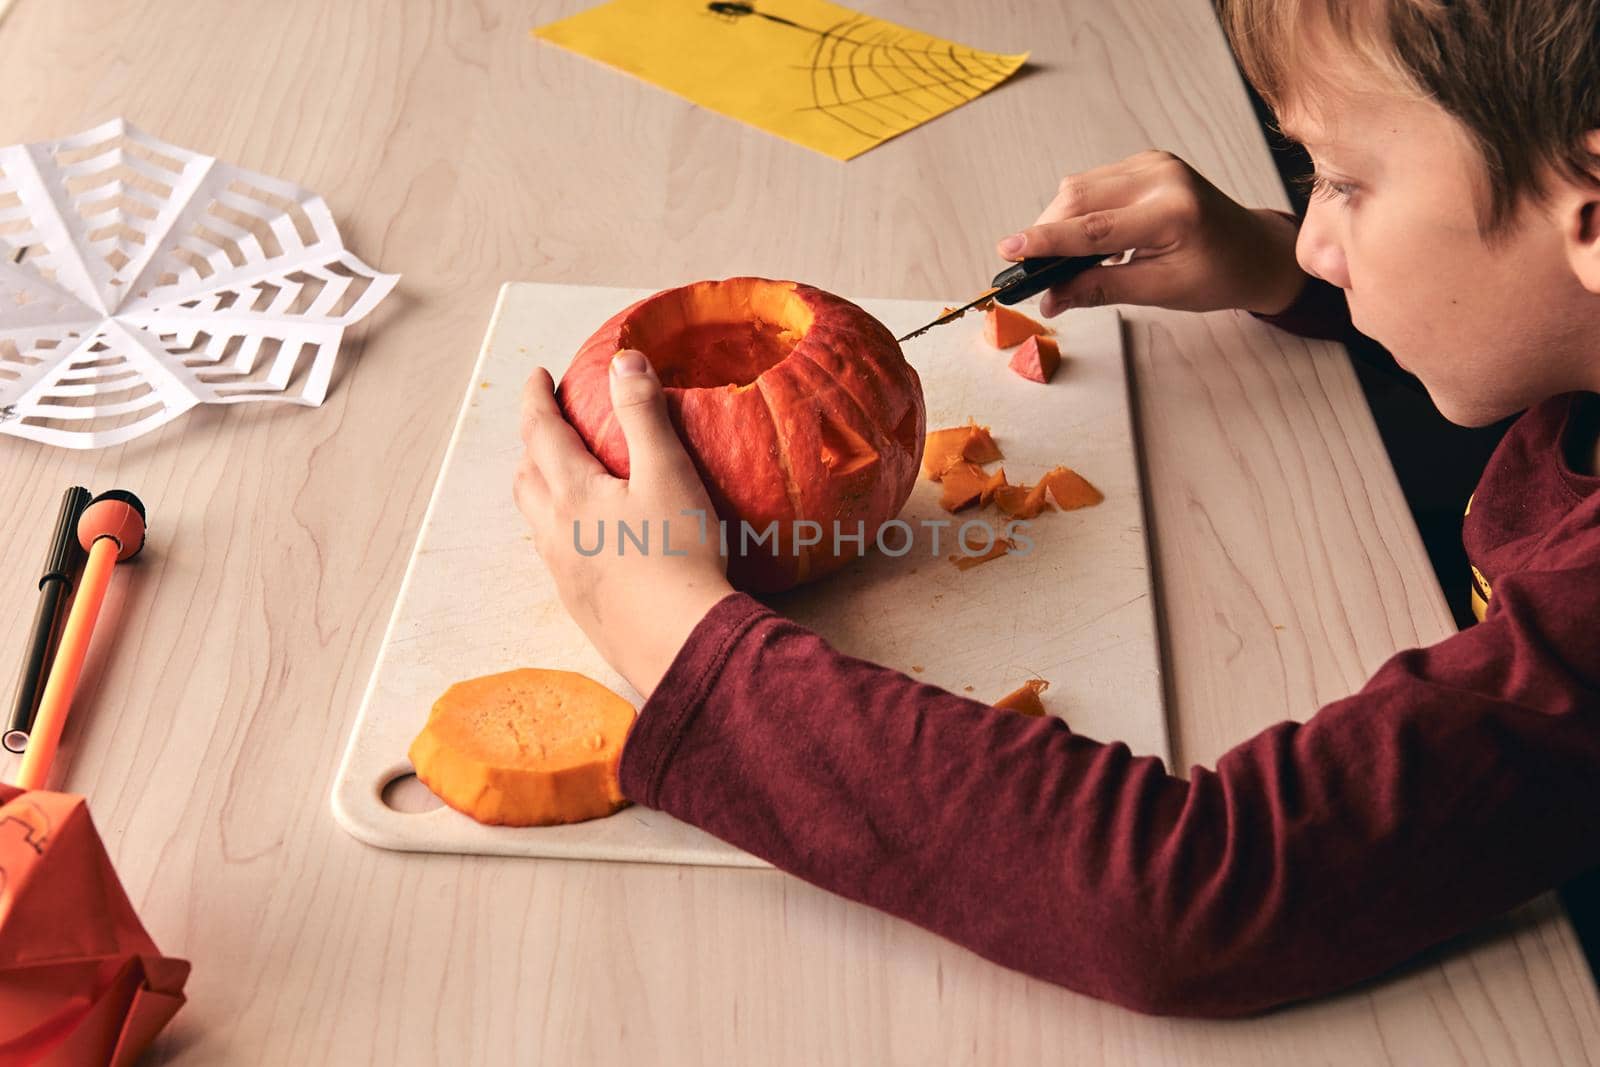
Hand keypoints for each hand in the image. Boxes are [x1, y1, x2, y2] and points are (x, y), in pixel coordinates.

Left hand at [514, 351, 733, 698]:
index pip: (541, 431)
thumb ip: (644, 414)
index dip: (536, 398)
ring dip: (538, 488)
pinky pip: (553, 554)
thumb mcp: (668, 473)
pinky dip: (558, 529)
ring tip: (559, 479)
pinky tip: (587, 540)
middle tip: (547, 425)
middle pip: (527, 476)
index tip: (538, 375)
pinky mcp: (579, 603)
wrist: (678, 641)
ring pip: (535, 519)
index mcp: (572, 492)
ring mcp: (564, 571)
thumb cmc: (678, 555)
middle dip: (532, 444)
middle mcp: (556, 531)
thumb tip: (624, 360)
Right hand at [996, 150, 1309, 316]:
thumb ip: (1101, 289)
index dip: (1046, 240)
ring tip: (1063, 259)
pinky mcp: (1146, 161)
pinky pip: (1094, 183)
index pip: (1094, 227)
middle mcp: (1162, 176)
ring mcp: (1153, 163)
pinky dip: (1079, 211)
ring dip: (1060, 222)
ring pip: (1079, 187)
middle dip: (1046, 233)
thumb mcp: (1159, 291)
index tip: (1009, 250)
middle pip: (1078, 198)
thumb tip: (1050, 298)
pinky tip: (1089, 238)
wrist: (1252, 250)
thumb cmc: (1215, 275)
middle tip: (1029, 270)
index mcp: (1173, 212)